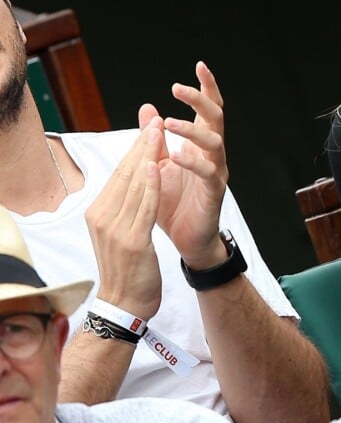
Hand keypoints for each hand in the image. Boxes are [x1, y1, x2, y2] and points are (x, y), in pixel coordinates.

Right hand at [85, 123, 162, 319]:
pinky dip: (150, 185)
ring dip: (147, 155)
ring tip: (158, 131)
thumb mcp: (121, 229)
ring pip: (134, 185)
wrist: (125, 304)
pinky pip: (143, 207)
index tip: (149, 125)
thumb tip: (135, 174)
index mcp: (99, 211)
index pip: (120, 172)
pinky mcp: (132, 241)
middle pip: (125, 172)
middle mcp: (102, 216)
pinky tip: (158, 166)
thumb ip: (126, 201)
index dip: (135, 147)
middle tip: (154, 118)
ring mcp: (115, 229)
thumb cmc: (127, 266)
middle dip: (142, 143)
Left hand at [138, 61, 228, 267]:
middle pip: (216, 118)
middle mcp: (213, 154)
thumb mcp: (159, 164)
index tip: (199, 65)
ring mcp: (216, 172)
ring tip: (169, 123)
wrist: (187, 239)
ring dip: (191, 130)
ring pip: (215, 142)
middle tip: (177, 88)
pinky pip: (208, 173)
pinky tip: (176, 156)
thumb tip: (147, 107)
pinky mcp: (214, 193)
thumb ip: (155, 138)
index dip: (206, 88)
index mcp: (201, 145)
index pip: (208, 111)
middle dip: (200, 99)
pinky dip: (192, 162)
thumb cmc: (175, 202)